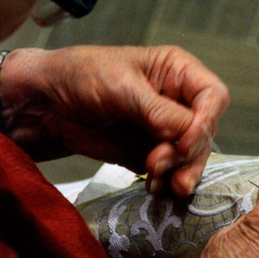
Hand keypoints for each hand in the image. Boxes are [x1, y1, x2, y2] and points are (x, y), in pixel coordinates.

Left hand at [0, 45, 228, 195]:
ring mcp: (162, 128)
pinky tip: (152, 186)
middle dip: (189, 152)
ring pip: (191, 155)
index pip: (213, 96)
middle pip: (205, 131)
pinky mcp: (147, 151)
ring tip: (159, 183)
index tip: (184, 143)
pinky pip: (169, 170)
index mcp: (176, 71)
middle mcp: (176, 99)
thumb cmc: (81, 76)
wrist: (45, 104)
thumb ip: (157, 111)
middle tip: (161, 165)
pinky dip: (165, 181)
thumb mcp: (121, 87)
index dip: (206, 121)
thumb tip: (190, 134)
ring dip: (181, 172)